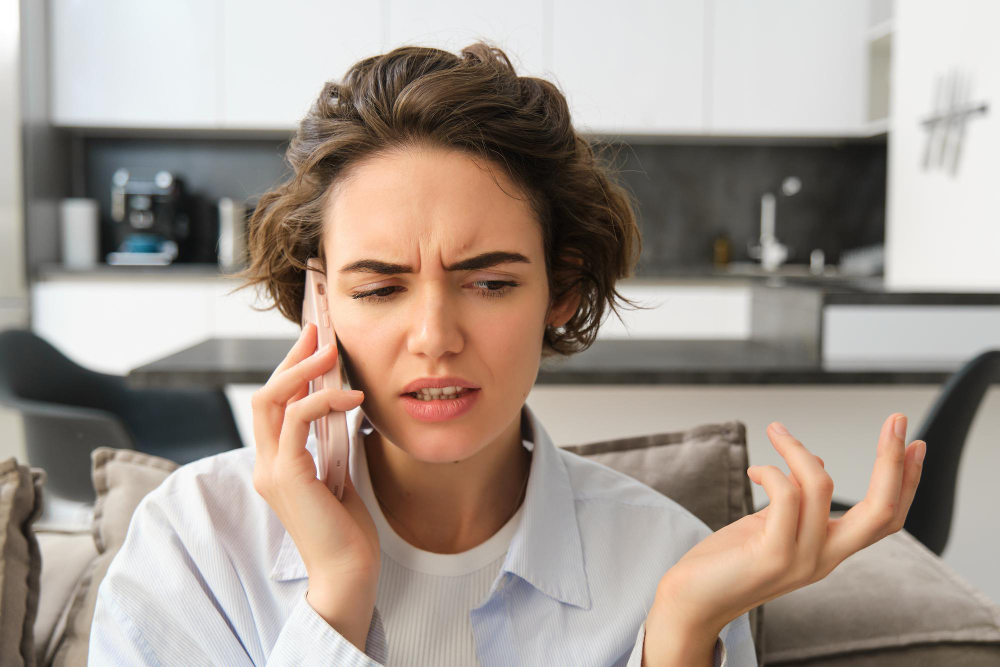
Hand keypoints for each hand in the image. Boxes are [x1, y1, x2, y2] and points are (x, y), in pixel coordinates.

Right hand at [251, 322, 379, 645]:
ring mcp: (271, 470)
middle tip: (319, 331)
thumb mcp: (338, 474)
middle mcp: (265, 464)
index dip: (291, 370)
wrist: (348, 572)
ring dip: (303, 370)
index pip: (274, 405)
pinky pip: (298, 420)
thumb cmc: (347, 530)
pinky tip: (353, 397)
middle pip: (266, 395)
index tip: (314, 342)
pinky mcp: (286, 476)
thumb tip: (341, 405)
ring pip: (272, 401)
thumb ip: (330, 443)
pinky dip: (325, 400)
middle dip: (292, 358)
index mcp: (276, 464)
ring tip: (332, 350)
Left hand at [646, 413, 925, 655]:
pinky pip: (786, 497)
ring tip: (777, 433)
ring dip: (799, 449)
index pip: (886, 517)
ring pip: (822, 487)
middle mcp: (825, 558)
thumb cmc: (729, 560)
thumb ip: (799, 500)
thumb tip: (815, 460)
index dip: (906, 480)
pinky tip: (755, 471)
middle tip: (897, 421)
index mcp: (831, 549)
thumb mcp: (774, 524)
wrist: (693, 600)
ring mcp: (801, 559)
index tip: (913, 442)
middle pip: (881, 510)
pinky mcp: (772, 556)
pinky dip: (773, 470)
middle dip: (893, 462)